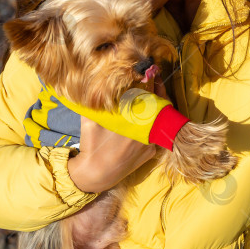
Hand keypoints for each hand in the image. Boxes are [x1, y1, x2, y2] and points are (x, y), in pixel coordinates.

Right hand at [68, 77, 169, 191]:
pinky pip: (154, 134)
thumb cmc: (92, 145)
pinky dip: (151, 126)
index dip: (155, 84)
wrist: (96, 175)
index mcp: (134, 122)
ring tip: (148, 98)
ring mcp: (150, 144)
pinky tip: (142, 120)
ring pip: (158, 121)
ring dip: (155, 110)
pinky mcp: (150, 153)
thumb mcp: (90, 121)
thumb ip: (96, 102)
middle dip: (158, 93)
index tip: (153, 73)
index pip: (152, 98)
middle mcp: (146, 133)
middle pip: (159, 108)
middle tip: (154, 80)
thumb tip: (97, 84)